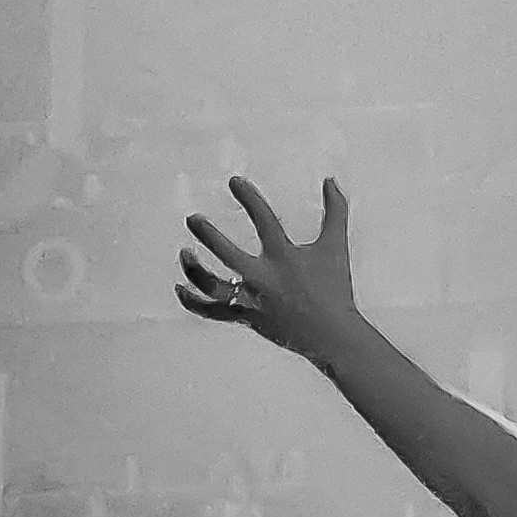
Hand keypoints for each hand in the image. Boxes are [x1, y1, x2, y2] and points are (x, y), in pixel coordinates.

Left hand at [178, 178, 360, 361]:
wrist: (333, 337)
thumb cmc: (334, 289)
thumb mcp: (335, 247)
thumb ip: (335, 211)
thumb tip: (331, 179)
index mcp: (285, 258)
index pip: (264, 220)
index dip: (249, 198)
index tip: (234, 182)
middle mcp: (265, 279)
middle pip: (228, 255)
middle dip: (208, 235)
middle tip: (193, 219)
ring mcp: (253, 301)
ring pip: (214, 286)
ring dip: (195, 269)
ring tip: (185, 253)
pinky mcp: (247, 318)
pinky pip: (213, 312)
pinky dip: (193, 301)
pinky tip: (181, 288)